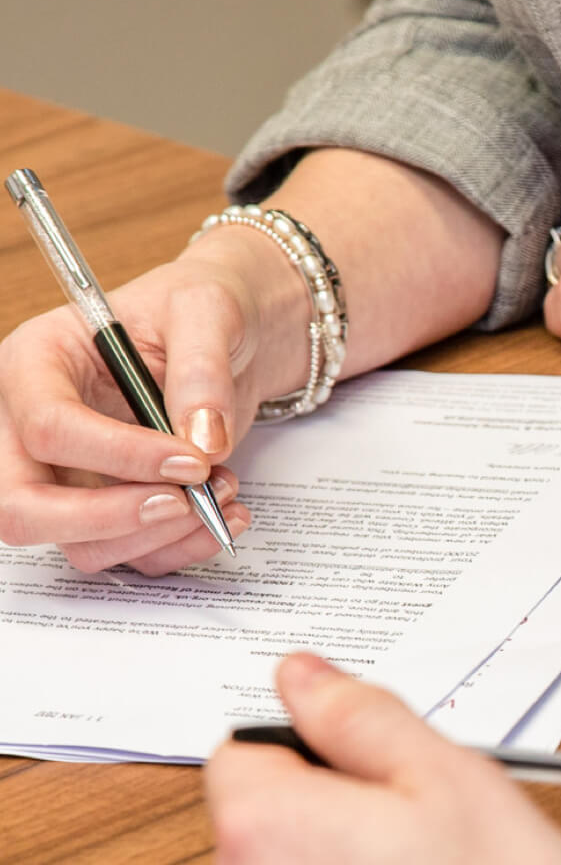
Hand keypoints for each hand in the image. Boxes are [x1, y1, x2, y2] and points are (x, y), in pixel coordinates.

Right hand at [0, 219, 320, 573]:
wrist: (232, 336)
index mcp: (37, 363)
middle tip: (184, 502)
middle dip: (106, 519)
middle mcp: (36, 427)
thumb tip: (202, 441)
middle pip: (24, 507)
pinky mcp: (114, 507)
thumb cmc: (201, 310)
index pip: (48, 426)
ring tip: (224, 489)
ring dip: (160, 534)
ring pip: (83, 545)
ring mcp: (72, 476)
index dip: (117, 454)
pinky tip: (227, 510)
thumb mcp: (208, 309)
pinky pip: (133, 554)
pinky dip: (184, 545)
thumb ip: (203, 367)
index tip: (191, 460)